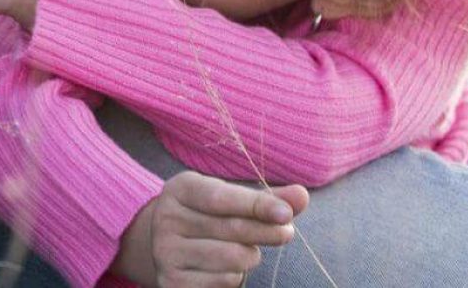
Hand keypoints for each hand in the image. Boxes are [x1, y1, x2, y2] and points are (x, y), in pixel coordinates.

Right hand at [114, 171, 308, 286]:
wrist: (167, 243)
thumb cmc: (208, 215)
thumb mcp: (230, 198)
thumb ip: (264, 198)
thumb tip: (301, 195)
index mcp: (180, 189)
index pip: (221, 198)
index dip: (256, 205)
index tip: (286, 214)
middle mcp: (167, 219)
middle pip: (231, 229)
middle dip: (266, 232)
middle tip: (287, 233)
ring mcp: (166, 252)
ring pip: (231, 258)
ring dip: (251, 255)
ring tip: (247, 250)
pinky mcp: (172, 282)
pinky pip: (223, 281)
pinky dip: (236, 275)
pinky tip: (228, 266)